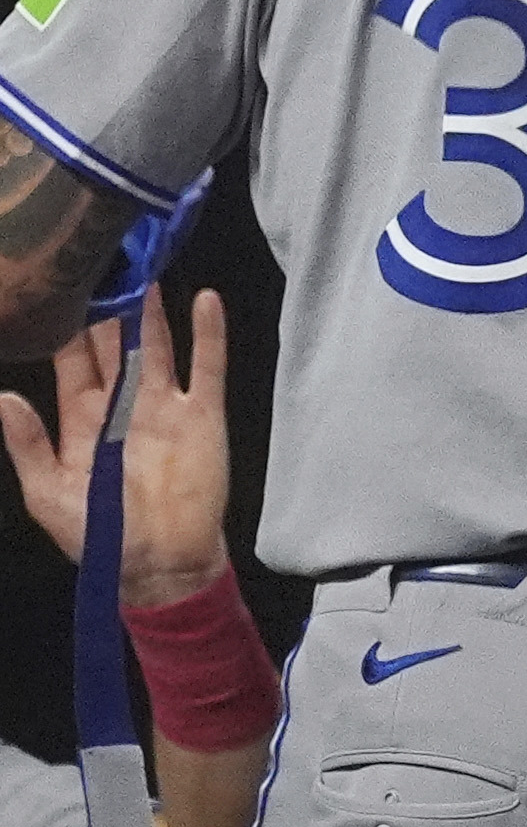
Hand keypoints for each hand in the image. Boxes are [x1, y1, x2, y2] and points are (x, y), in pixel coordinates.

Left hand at [1, 289, 232, 604]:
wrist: (159, 563)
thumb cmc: (97, 534)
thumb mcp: (47, 493)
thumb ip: (28, 444)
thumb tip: (3, 396)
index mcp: (80, 420)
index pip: (70, 361)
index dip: (64, 326)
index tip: (59, 287)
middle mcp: (122, 403)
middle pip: (112, 344)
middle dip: (107, 307)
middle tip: (104, 262)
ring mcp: (164, 405)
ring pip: (155, 346)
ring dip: (151, 312)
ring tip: (145, 272)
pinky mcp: (202, 413)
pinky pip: (206, 365)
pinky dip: (207, 333)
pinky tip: (204, 302)